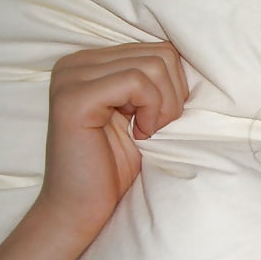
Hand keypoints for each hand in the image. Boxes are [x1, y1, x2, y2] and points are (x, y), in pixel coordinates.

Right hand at [35, 41, 188, 240]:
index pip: (160, 50)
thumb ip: (153, 84)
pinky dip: (152, 111)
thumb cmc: (115, 168)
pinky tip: (140, 136)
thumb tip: (189, 60)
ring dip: (164, 106)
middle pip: (161, 54)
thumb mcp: (142, 116)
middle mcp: (77, 63)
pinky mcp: (74, 98)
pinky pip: (136, 83)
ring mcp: (71, 77)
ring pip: (153, 66)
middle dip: (173, 97)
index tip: (161, 121)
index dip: (175, 88)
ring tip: (147, 133)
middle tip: (157, 130)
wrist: (81, 209)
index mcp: (92, 63)